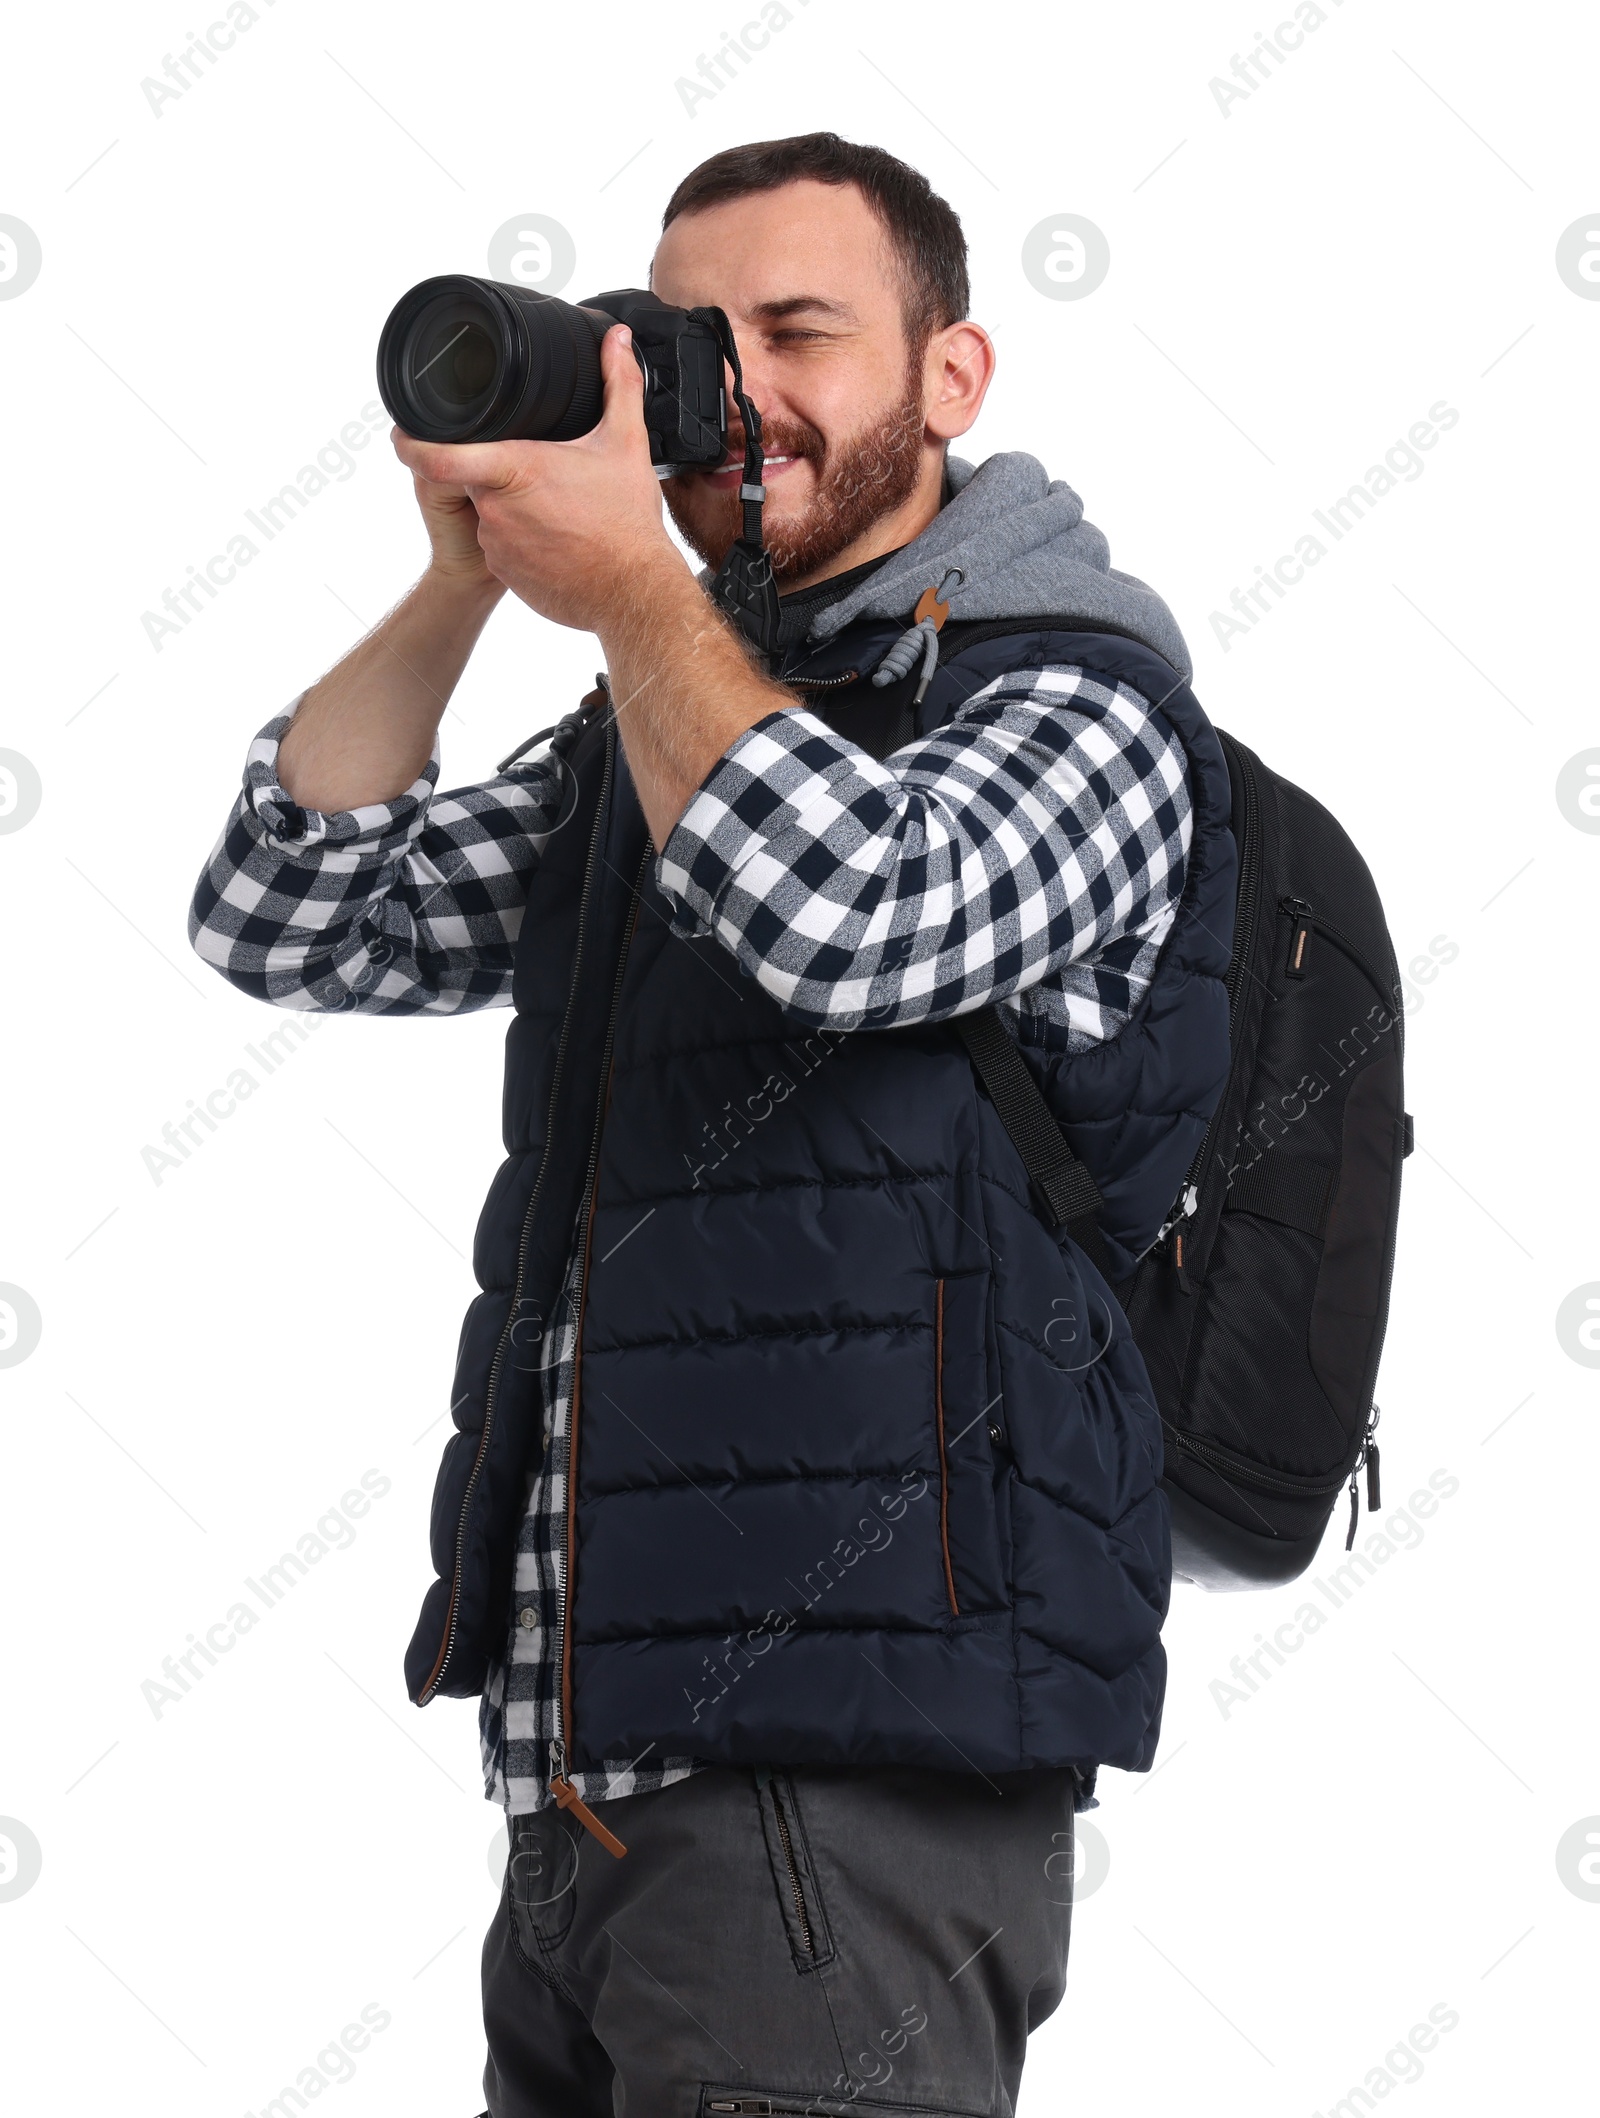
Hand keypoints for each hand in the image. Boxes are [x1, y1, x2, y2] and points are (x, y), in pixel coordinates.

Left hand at [390, 326, 685, 632]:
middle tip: (550, 478)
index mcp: (513, 470)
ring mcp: (498, 547)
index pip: (438, 455)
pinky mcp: (506, 576)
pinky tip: (559, 542)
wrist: (635, 594)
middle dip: (505, 474)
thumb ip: (618, 384)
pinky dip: (526, 542)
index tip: (403, 432)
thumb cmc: (626, 523)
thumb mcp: (626, 443)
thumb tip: (618, 341)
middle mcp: (495, 511)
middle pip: (479, 478)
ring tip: (561, 513)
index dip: (412, 441)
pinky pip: (504, 549)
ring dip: (516, 509)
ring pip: (493, 514)